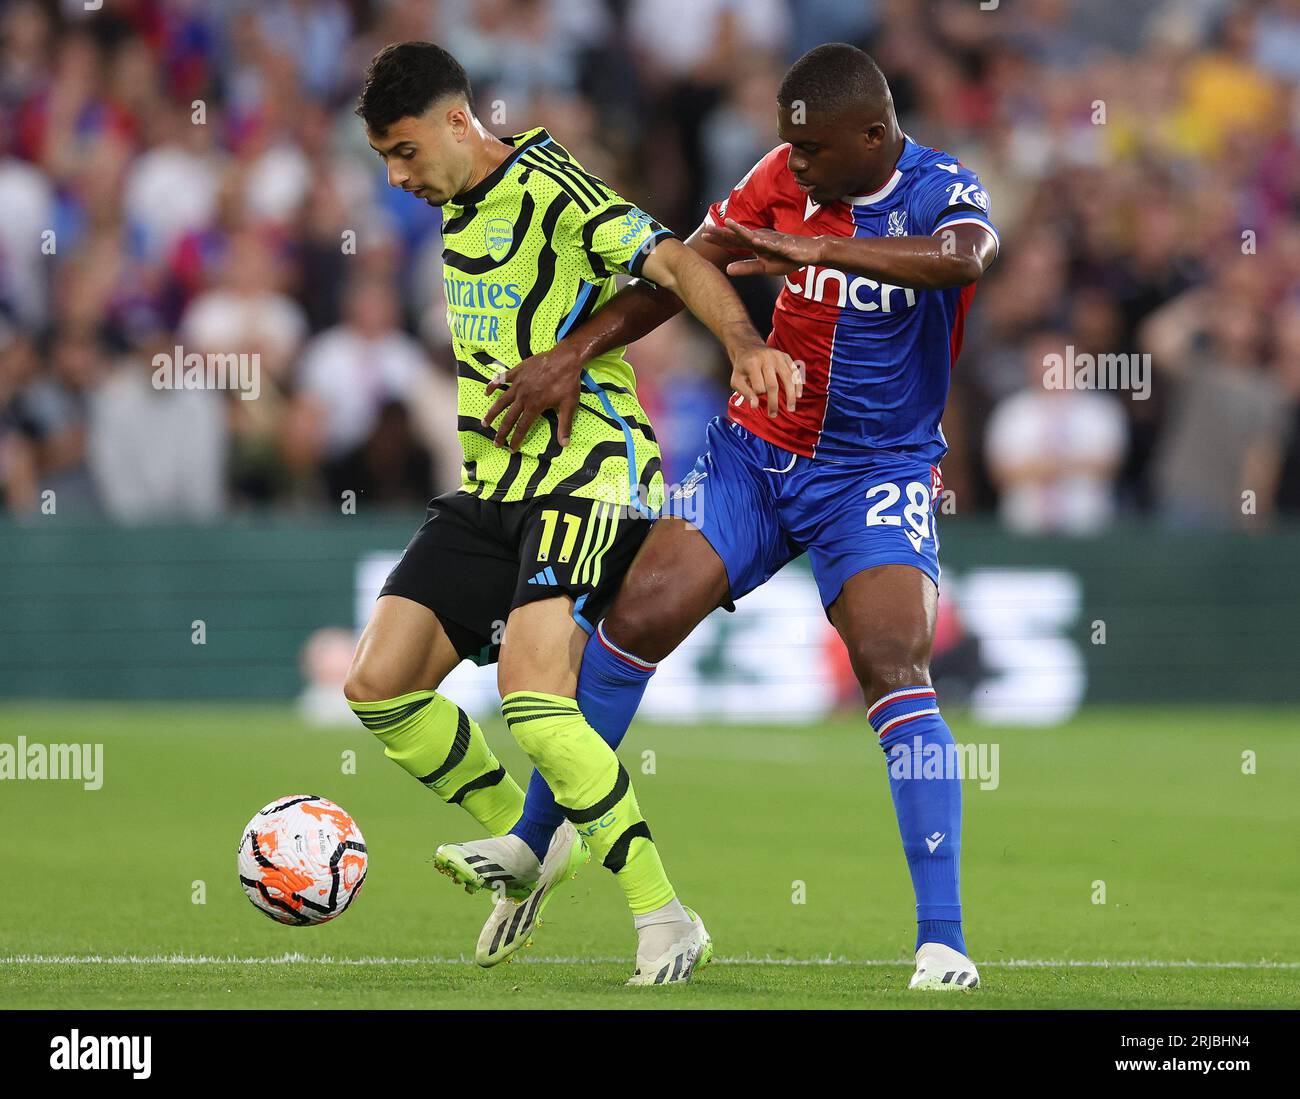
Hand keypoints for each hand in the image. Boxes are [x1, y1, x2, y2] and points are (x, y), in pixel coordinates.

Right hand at [481, 348, 582, 450]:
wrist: (565, 359)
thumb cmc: (568, 383)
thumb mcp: (569, 406)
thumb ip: (565, 426)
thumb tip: (564, 444)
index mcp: (534, 406)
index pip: (522, 427)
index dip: (516, 439)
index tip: (511, 449)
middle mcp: (523, 397)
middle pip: (508, 418)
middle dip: (501, 432)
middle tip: (495, 443)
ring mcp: (518, 384)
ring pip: (501, 401)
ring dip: (492, 413)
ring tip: (484, 423)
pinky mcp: (517, 372)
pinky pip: (502, 379)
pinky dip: (493, 385)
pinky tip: (486, 392)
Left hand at [699, 218, 822, 276]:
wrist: (811, 252)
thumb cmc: (787, 258)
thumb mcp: (764, 267)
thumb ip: (746, 267)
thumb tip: (727, 269)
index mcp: (755, 244)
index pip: (734, 241)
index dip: (719, 238)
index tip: (703, 235)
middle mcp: (761, 238)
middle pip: (739, 235)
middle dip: (723, 231)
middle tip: (705, 228)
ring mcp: (773, 241)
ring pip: (754, 235)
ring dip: (741, 229)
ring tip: (728, 223)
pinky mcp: (785, 245)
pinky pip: (774, 243)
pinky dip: (765, 241)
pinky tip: (755, 239)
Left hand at [730, 345, 802, 417]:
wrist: (748, 348)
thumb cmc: (742, 368)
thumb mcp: (736, 380)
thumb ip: (744, 393)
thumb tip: (755, 406)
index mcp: (752, 364)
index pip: (759, 386)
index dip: (758, 396)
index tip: (757, 400)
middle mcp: (766, 358)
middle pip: (773, 385)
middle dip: (774, 402)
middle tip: (773, 415)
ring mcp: (778, 356)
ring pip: (787, 378)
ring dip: (790, 395)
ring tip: (791, 408)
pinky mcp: (785, 356)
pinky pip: (794, 371)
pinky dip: (798, 384)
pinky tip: (798, 395)